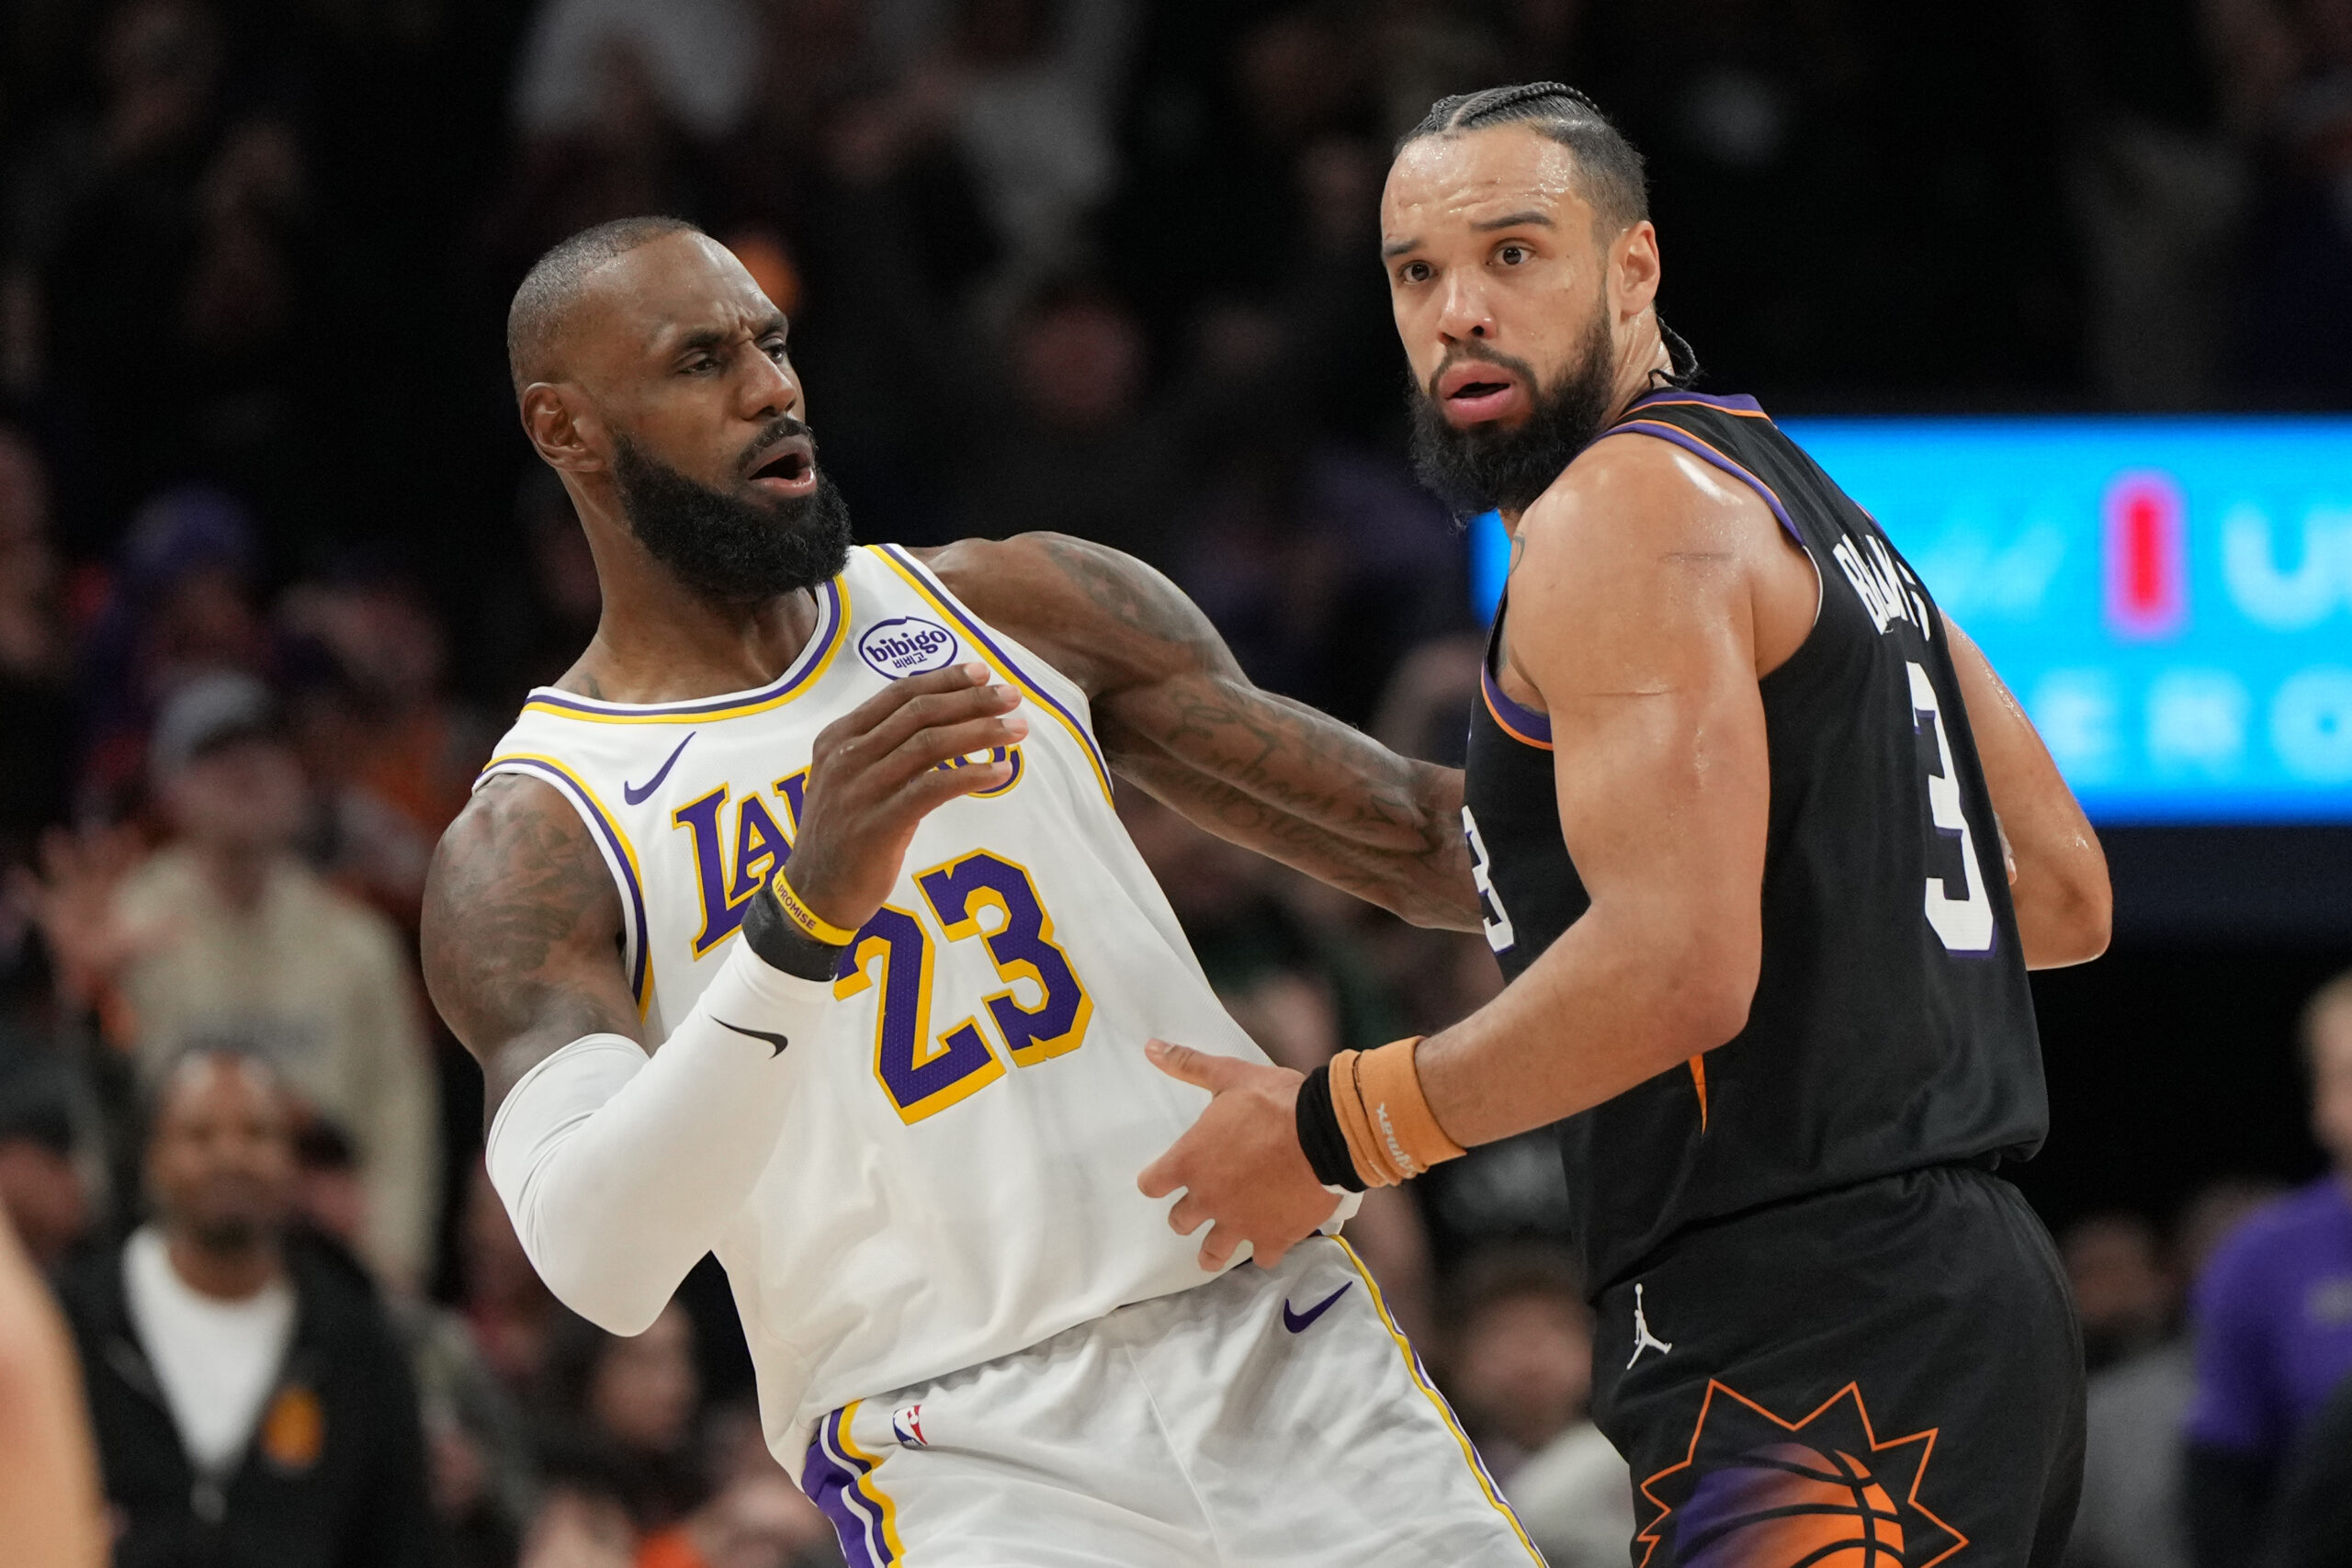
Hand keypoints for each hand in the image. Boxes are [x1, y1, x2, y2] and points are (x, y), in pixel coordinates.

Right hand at [7, 824, 158, 1009]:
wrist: (94, 962)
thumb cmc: (120, 948)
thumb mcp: (143, 941)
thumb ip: (165, 931)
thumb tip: (189, 922)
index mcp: (117, 893)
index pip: (125, 867)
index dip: (127, 851)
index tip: (130, 832)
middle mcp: (94, 890)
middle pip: (95, 864)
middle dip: (94, 848)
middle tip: (95, 826)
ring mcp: (72, 899)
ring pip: (65, 873)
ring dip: (59, 857)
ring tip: (55, 835)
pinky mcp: (54, 915)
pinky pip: (37, 900)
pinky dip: (28, 890)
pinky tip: (18, 876)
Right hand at [782, 663, 1025, 931]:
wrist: (813, 893)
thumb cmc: (841, 835)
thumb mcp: (848, 779)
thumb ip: (880, 748)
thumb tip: (939, 721)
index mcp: (838, 737)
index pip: (898, 693)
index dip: (944, 679)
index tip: (982, 672)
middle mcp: (847, 755)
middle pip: (919, 712)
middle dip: (972, 699)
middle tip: (1012, 697)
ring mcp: (861, 788)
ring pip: (929, 743)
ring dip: (980, 732)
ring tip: (1016, 731)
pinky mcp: (879, 823)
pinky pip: (933, 788)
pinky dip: (971, 774)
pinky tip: (1000, 772)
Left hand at [1137, 1040, 1339, 1270]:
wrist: (1326, 1133)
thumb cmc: (1275, 1102)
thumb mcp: (1230, 1075)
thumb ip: (1188, 1065)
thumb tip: (1151, 1047)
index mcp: (1190, 1162)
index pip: (1152, 1184)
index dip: (1157, 1180)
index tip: (1165, 1177)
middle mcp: (1208, 1199)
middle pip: (1179, 1222)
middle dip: (1187, 1213)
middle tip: (1203, 1202)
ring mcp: (1240, 1223)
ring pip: (1212, 1254)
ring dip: (1213, 1249)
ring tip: (1218, 1247)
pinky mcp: (1274, 1237)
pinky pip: (1262, 1258)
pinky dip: (1265, 1250)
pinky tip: (1269, 1239)